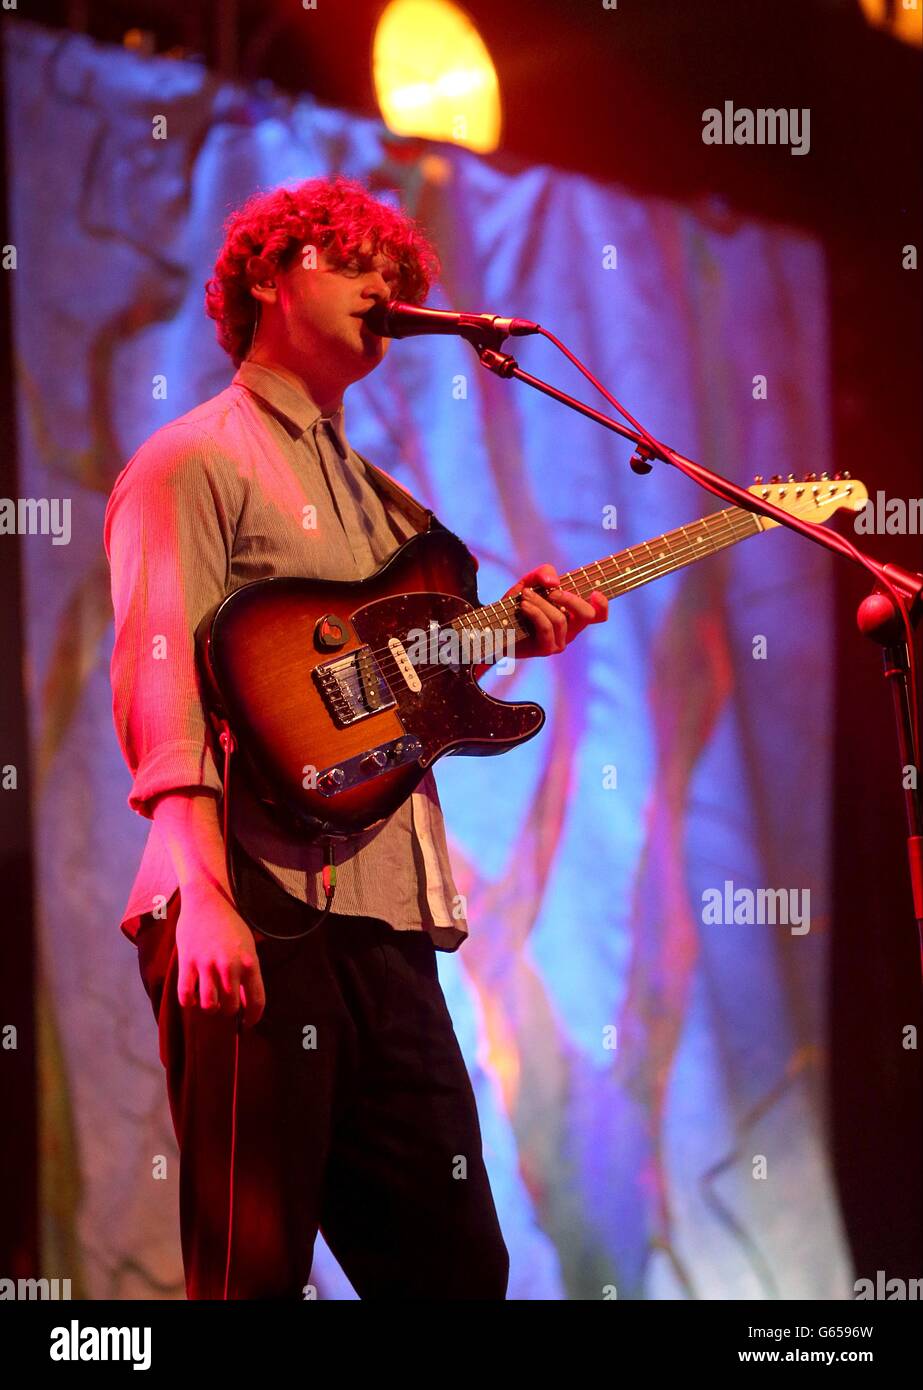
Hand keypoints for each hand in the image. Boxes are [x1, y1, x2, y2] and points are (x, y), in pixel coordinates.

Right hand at [175, 882, 266, 1027]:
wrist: (208, 899)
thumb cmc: (231, 922)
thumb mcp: (249, 944)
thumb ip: (249, 970)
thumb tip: (248, 998)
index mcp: (250, 962)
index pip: (256, 1001)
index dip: (252, 1017)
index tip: (247, 1022)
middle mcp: (230, 966)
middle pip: (231, 1007)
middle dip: (228, 1012)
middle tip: (225, 1007)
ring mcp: (208, 965)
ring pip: (209, 1005)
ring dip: (209, 1008)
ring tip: (209, 1002)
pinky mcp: (188, 962)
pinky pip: (186, 994)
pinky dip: (188, 1002)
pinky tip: (191, 997)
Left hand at [506, 563, 608, 657]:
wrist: (495, 626)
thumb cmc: (517, 604)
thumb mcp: (529, 582)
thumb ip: (543, 573)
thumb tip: (555, 582)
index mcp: (574, 615)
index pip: (599, 615)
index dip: (603, 605)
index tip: (595, 592)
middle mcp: (571, 630)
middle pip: (587, 615)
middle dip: (570, 598)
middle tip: (551, 591)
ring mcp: (560, 642)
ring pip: (561, 619)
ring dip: (541, 603)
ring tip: (525, 596)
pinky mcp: (546, 649)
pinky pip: (546, 628)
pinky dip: (535, 613)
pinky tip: (524, 606)